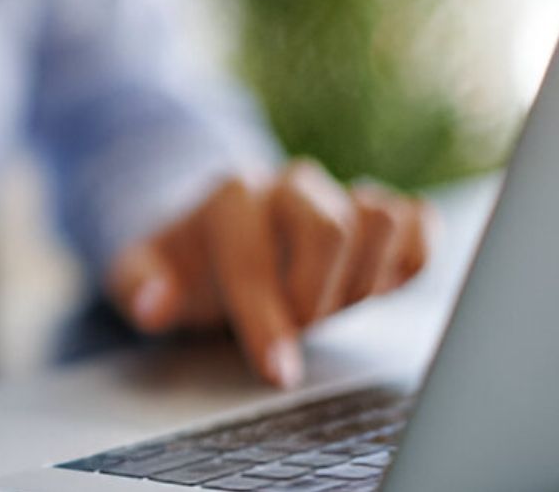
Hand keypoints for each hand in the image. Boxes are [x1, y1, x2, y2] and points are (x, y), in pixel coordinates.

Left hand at [106, 160, 435, 388]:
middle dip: (318, 297)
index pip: (255, 255)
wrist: (218, 230)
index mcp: (230, 199)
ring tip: (332, 303)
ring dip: (364, 279)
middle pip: (332, 229)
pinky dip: (411, 258)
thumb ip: (139, 286)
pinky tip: (379, 284)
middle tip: (300, 326)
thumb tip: (154, 305)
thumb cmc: (184, 262)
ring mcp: (338, 194)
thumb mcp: (140, 272)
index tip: (278, 373)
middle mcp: (290, 185)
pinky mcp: (379, 213)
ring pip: (381, 219)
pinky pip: (419, 223)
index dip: (267, 319)